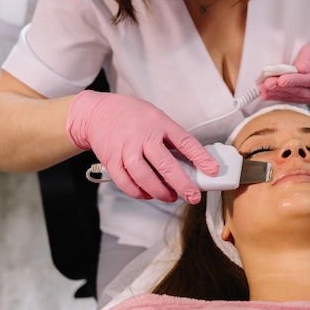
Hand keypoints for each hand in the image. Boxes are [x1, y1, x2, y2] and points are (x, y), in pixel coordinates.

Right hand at [66, 91, 218, 203]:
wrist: (96, 112)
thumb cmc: (131, 116)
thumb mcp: (156, 117)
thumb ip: (171, 138)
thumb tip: (191, 161)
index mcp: (159, 123)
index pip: (185, 141)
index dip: (201, 157)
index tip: (213, 170)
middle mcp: (143, 136)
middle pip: (166, 164)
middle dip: (182, 184)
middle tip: (193, 196)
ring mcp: (126, 149)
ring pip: (145, 178)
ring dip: (160, 192)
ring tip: (170, 197)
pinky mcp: (111, 160)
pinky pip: (126, 183)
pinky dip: (139, 193)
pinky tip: (147, 194)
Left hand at [259, 42, 309, 103]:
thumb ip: (309, 60)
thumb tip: (301, 69)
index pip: (308, 81)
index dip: (294, 81)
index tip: (281, 80)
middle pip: (298, 91)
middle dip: (281, 88)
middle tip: (267, 84)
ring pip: (292, 96)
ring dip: (276, 93)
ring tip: (263, 88)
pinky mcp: (301, 98)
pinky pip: (288, 98)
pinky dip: (276, 96)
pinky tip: (266, 94)